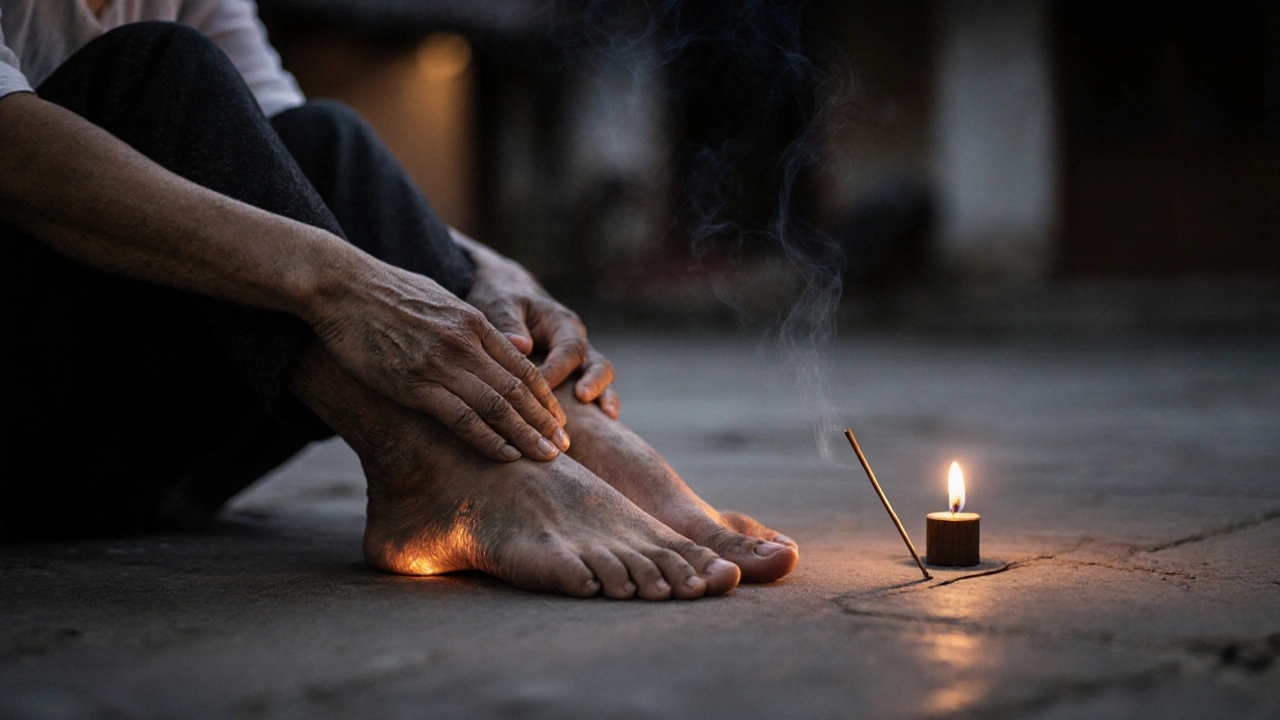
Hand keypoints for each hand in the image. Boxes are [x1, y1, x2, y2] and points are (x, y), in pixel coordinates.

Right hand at [302, 252, 568, 461]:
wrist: (338, 284)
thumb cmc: (381, 291)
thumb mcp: (436, 299)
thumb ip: (463, 324)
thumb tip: (479, 338)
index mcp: (473, 322)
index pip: (522, 365)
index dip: (544, 396)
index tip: (559, 418)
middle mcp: (465, 343)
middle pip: (518, 389)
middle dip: (545, 421)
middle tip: (565, 447)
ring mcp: (441, 364)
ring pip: (498, 406)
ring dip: (527, 435)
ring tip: (548, 457)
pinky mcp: (414, 384)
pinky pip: (462, 418)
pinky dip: (489, 440)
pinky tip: (507, 456)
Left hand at [452, 229, 619, 419]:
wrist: (504, 294)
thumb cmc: (501, 299)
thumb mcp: (500, 304)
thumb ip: (508, 323)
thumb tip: (522, 346)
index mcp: (561, 323)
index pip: (568, 349)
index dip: (556, 370)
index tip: (537, 388)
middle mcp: (575, 342)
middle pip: (597, 362)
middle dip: (594, 381)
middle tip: (583, 397)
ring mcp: (577, 361)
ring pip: (601, 378)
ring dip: (604, 397)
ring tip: (607, 417)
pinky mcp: (571, 376)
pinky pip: (590, 392)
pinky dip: (596, 408)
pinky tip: (601, 428)